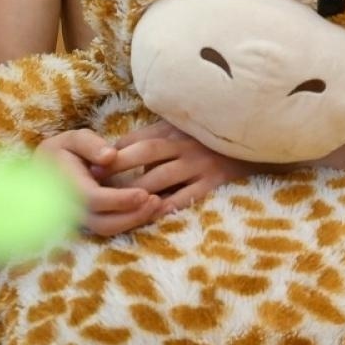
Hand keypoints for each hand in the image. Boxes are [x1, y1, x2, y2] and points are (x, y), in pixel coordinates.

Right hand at [35, 129, 160, 236]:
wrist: (47, 170)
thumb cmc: (62, 151)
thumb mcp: (73, 138)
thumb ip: (90, 144)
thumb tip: (110, 156)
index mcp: (67, 186)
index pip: (93, 199)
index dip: (119, 200)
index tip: (144, 193)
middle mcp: (72, 208)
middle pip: (102, 223)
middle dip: (132, 216)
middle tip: (156, 200)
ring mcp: (81, 218)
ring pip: (108, 229)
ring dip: (136, 221)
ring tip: (161, 204)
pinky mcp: (92, 221)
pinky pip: (113, 227)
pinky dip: (134, 220)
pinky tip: (154, 209)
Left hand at [103, 120, 248, 214]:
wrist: (254, 143)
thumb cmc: (208, 139)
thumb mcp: (181, 130)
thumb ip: (154, 140)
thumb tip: (117, 154)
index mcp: (173, 129)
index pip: (136, 138)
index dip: (112, 152)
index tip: (91, 165)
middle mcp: (183, 143)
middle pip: (143, 154)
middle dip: (116, 167)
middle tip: (93, 182)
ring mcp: (198, 163)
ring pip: (159, 178)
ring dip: (135, 191)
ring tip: (114, 203)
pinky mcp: (213, 181)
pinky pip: (184, 198)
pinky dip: (166, 208)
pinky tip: (149, 216)